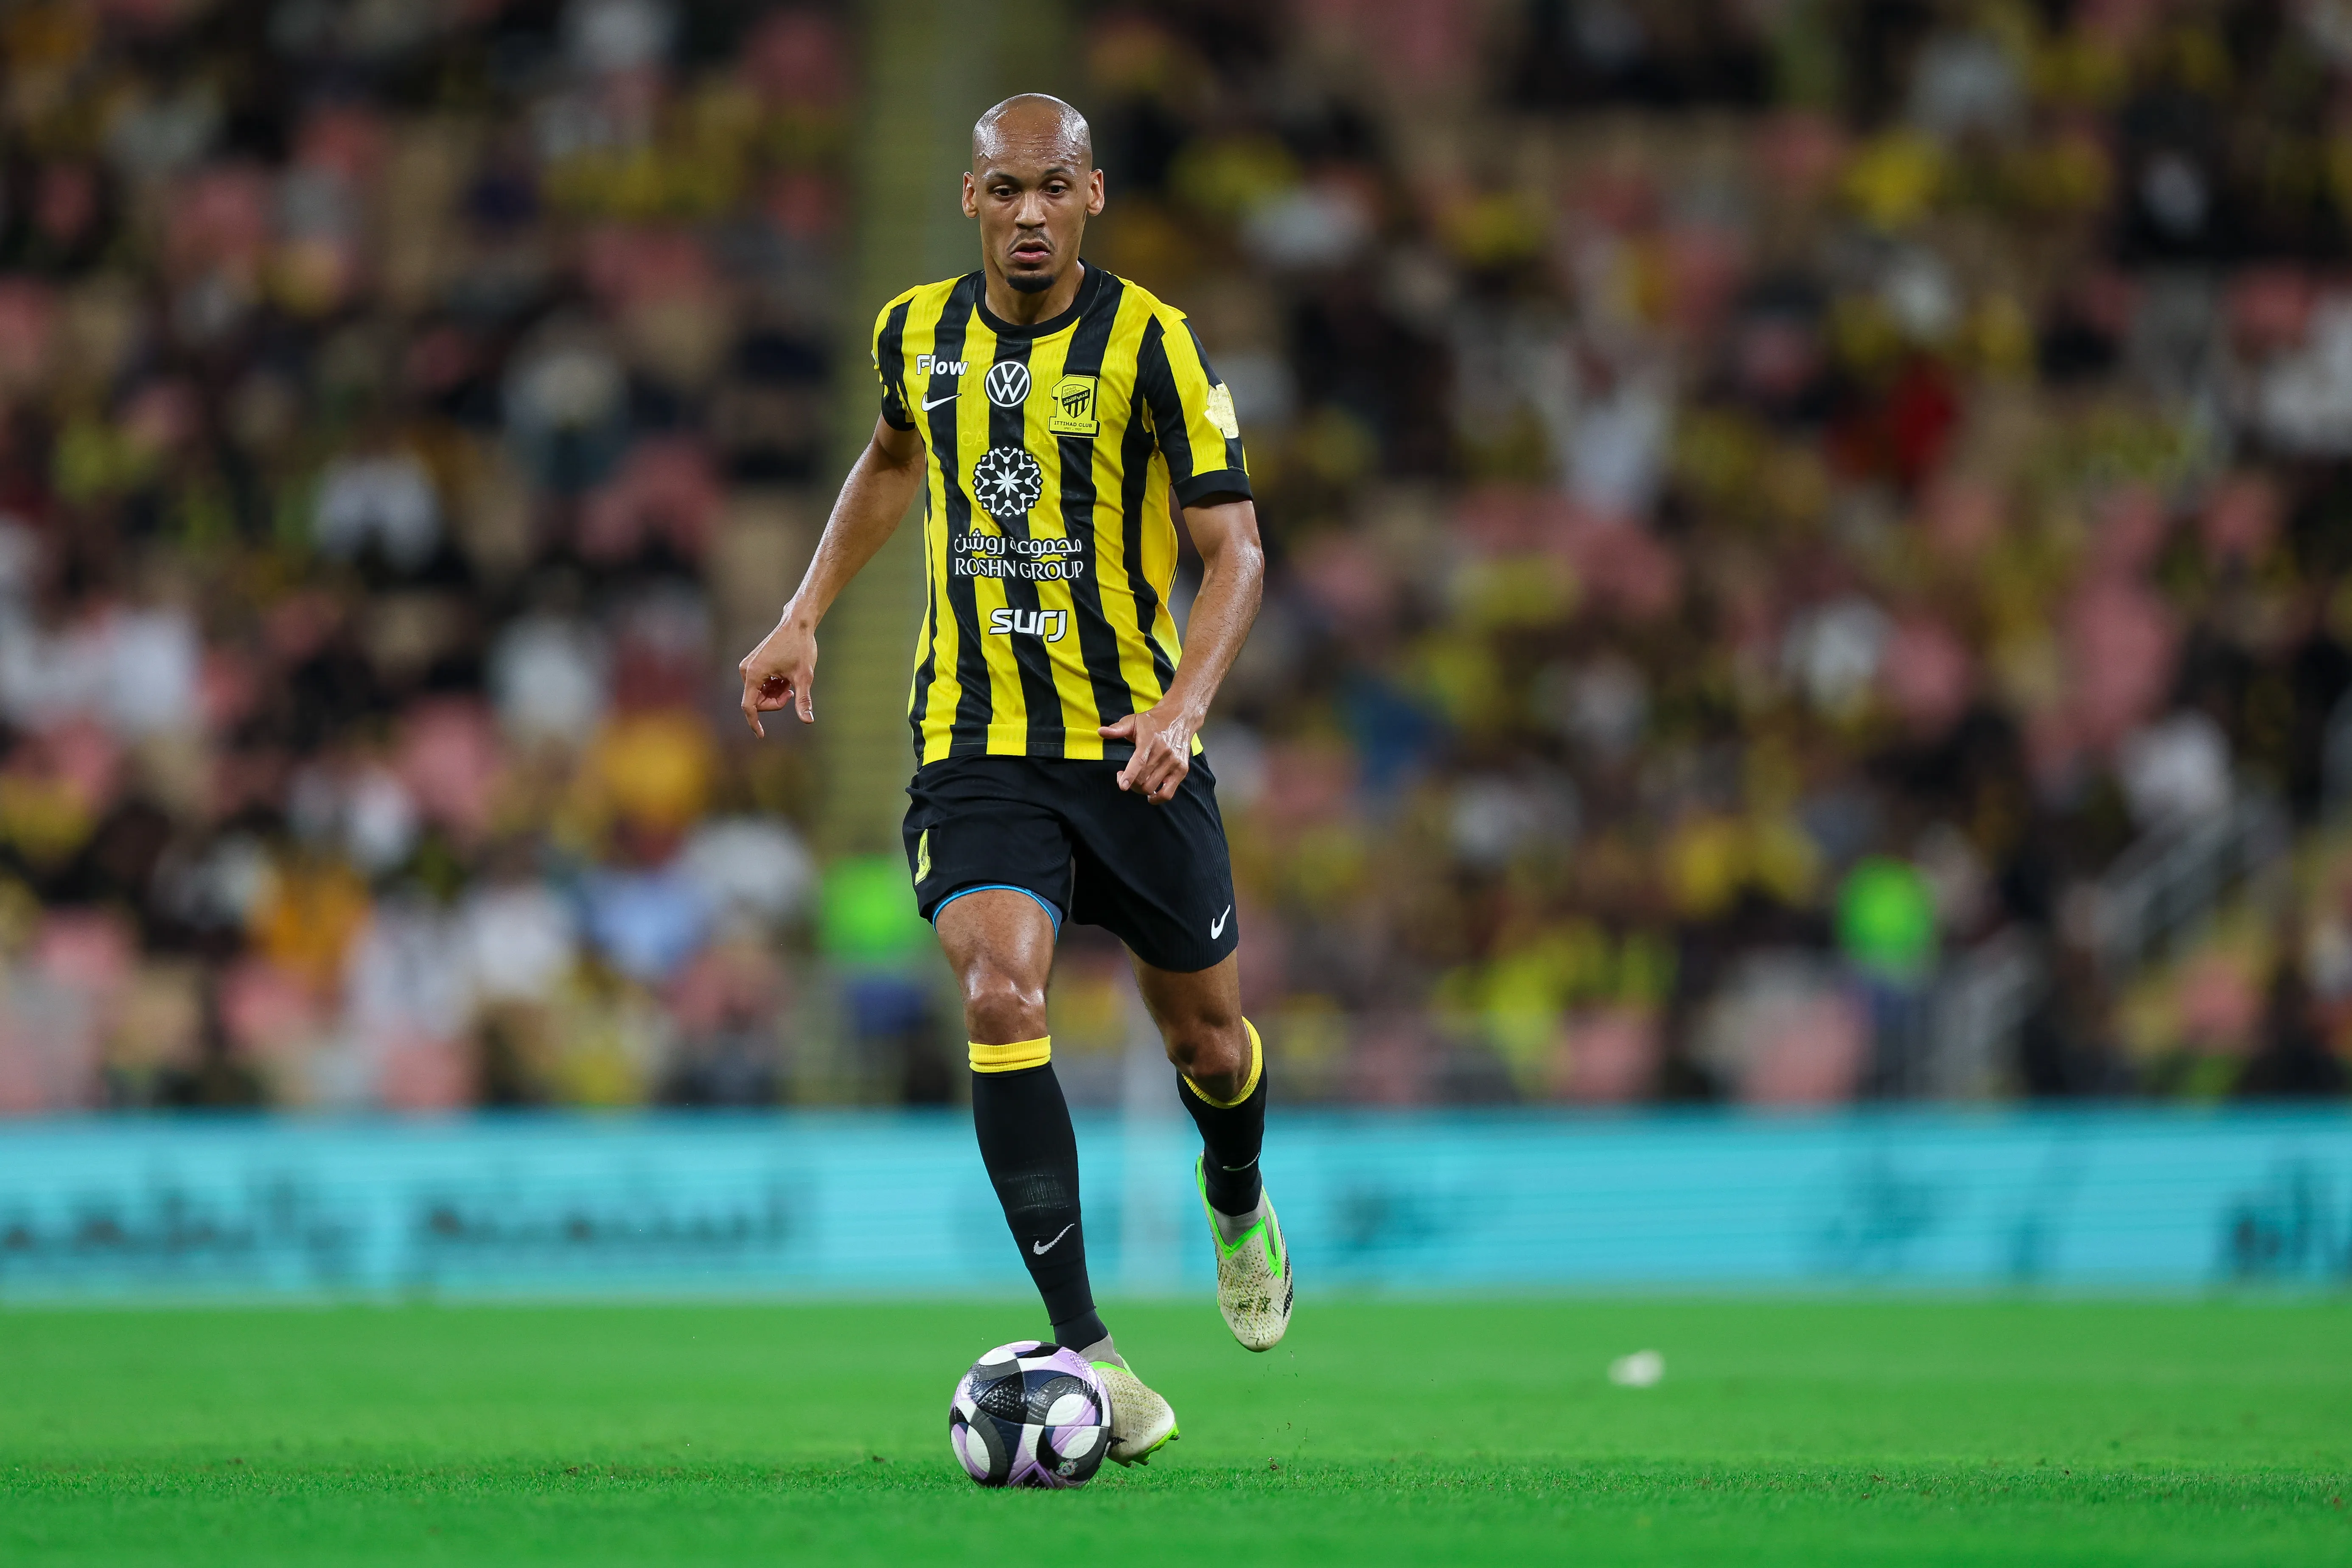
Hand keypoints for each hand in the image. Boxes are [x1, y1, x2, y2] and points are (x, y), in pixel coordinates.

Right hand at [738, 610, 816, 736]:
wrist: (797, 623)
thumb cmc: (801, 647)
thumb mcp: (804, 676)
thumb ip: (803, 700)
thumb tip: (808, 720)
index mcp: (754, 674)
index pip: (749, 707)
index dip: (754, 723)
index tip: (761, 735)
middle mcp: (746, 670)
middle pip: (756, 702)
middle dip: (775, 703)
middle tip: (792, 693)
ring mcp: (748, 666)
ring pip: (759, 694)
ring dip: (775, 694)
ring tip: (789, 682)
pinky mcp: (753, 664)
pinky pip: (760, 685)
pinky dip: (773, 687)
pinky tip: (784, 677)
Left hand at [1098, 699, 1195, 803]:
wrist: (1180, 717)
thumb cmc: (1153, 721)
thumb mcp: (1134, 721)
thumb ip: (1118, 729)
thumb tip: (1101, 732)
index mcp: (1150, 740)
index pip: (1140, 761)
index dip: (1130, 775)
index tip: (1122, 785)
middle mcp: (1164, 752)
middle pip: (1143, 779)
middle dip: (1130, 783)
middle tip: (1123, 777)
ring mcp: (1174, 762)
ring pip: (1152, 787)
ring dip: (1140, 789)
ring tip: (1136, 782)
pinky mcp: (1182, 770)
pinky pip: (1168, 793)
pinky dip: (1157, 798)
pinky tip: (1151, 794)